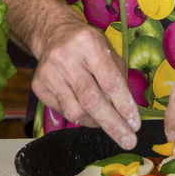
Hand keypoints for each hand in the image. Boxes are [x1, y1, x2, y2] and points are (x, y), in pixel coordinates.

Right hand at [31, 16, 141, 148]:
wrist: (53, 34)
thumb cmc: (88, 46)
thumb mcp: (108, 51)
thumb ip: (118, 78)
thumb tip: (128, 114)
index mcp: (89, 44)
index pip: (110, 80)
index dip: (124, 105)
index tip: (135, 124)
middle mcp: (66, 57)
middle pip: (91, 100)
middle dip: (112, 124)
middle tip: (128, 141)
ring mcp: (49, 72)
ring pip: (75, 111)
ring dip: (95, 122)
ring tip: (105, 121)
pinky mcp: (39, 85)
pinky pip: (63, 111)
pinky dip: (79, 116)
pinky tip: (84, 108)